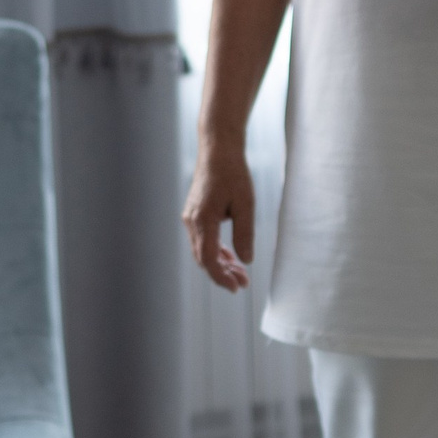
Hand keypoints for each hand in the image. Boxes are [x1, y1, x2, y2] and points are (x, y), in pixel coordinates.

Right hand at [183, 138, 255, 290]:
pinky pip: (203, 240)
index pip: (208, 259)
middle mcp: (192, 222)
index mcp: (203, 220)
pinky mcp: (195, 215)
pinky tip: (231, 257)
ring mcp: (191, 219)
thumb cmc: (233, 174)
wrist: (218, 151)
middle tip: (244, 283)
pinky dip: (216, 252)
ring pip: (202, 251)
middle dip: (223, 274)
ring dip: (220, 264)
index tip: (237, 287)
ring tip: (240, 273)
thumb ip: (245, 233)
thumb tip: (246, 260)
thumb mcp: (246, 204)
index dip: (222, 277)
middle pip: (204, 259)